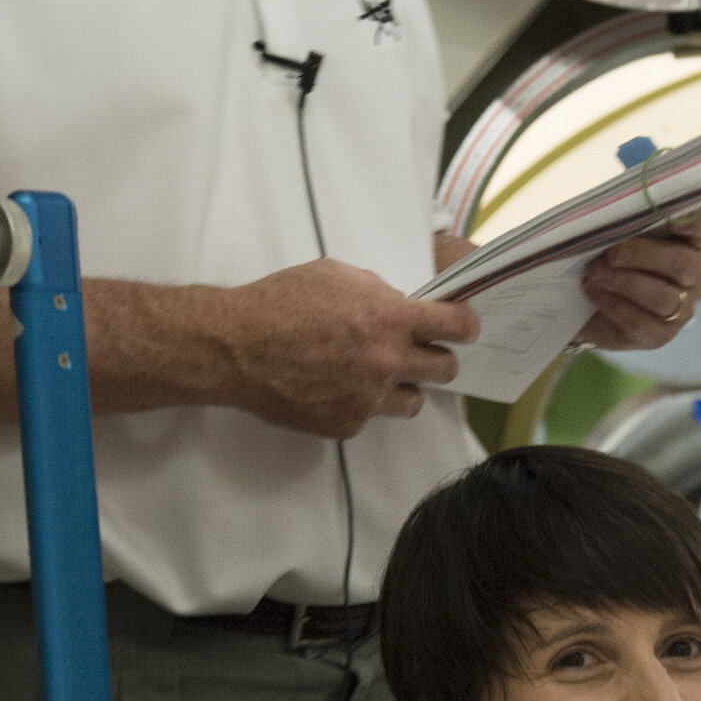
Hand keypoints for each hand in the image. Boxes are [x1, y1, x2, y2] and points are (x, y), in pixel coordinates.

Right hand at [218, 259, 479, 435]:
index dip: (465, 326)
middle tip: (422, 352)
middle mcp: (386, 362)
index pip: (455, 327)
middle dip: (437, 358)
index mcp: (389, 318)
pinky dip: (362, 402)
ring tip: (378, 374)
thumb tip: (401, 305)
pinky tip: (336, 387)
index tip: (463, 328)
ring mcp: (368, 399)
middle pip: (445, 370)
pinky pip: (372, 416)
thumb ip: (378, 292)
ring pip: (413, 401)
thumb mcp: (336, 276)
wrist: (236, 347)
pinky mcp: (347, 424)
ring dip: (404, 386)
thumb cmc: (280, 303)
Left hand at [581, 205, 700, 351]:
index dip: (695, 219)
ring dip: (622, 281)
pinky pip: (640, 321)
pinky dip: (612, 303)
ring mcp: (681, 308)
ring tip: (595, 272)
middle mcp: (694, 274)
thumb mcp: (618, 234)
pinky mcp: (660, 334)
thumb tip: (615, 211)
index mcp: (690, 241)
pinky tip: (594, 290)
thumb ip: (627, 220)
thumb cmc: (610, 259)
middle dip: (641, 255)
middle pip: (684, 264)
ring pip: (663, 297)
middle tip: (609, 253)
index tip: (671, 216)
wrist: (589, 308)